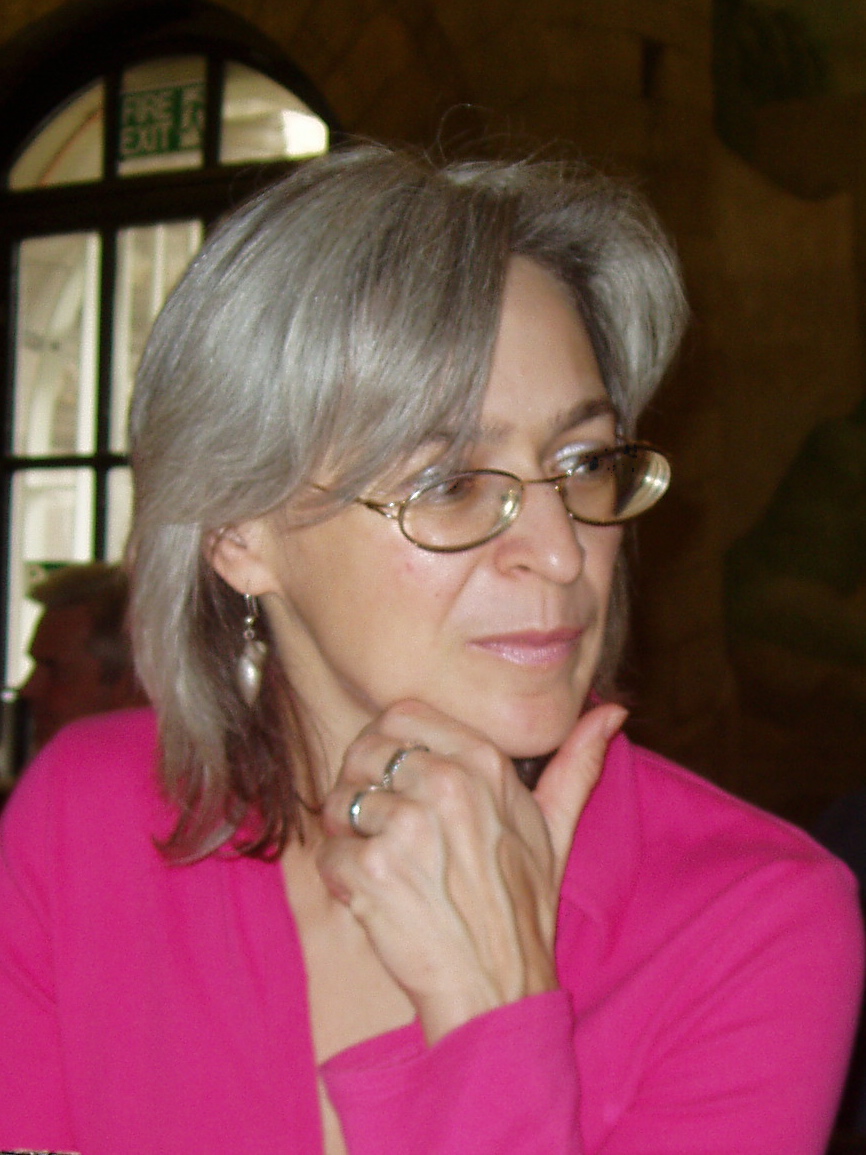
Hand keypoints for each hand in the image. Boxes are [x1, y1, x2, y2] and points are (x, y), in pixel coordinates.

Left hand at [316, 700, 626, 1042]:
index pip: (402, 714)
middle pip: (364, 751)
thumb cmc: (521, 906)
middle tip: (378, 825)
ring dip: (347, 834)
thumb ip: (575, 765)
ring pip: (340, 800)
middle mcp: (445, 785)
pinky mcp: (373, 870)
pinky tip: (372, 897)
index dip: (387, 744)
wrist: (497, 988)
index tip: (395, 779)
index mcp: (484, 764)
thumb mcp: (555, 829)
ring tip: (380, 864)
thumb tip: (612, 711)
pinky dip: (339, 877)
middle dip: (360, 786)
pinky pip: (327, 851)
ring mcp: (408, 827)